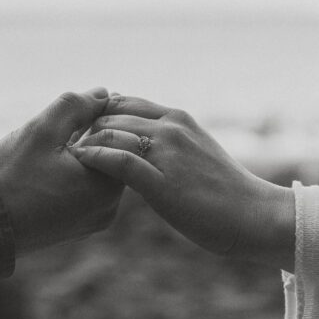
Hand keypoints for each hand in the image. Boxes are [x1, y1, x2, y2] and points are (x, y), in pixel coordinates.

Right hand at [0, 88, 122, 255]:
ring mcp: (93, 221)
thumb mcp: (42, 130)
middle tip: (60, 127)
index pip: (121, 140)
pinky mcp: (77, 228)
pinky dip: (73, 174)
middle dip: (90, 137)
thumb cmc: (9, 177)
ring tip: (50, 146)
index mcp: (107, 188)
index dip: (100, 118)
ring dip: (80, 154)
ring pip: (97, 174)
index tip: (74, 113)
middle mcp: (108, 209)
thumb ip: (76, 106)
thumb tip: (103, 93)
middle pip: (110, 157)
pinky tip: (46, 166)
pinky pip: (85, 192)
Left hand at [70, 95, 293, 270]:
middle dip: (84, 128)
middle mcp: (171, 127)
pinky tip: (81, 166)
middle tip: (64, 148)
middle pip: (110, 113)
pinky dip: (94, 159)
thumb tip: (140, 143)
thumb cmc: (224, 192)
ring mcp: (167, 152)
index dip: (97, 114)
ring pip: (110, 131)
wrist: (254, 216)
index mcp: (178, 118)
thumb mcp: (195, 154)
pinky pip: (118, 161)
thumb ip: (168, 143)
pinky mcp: (162, 181)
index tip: (81, 133)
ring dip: (84, 143)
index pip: (123, 102)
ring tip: (66, 160)